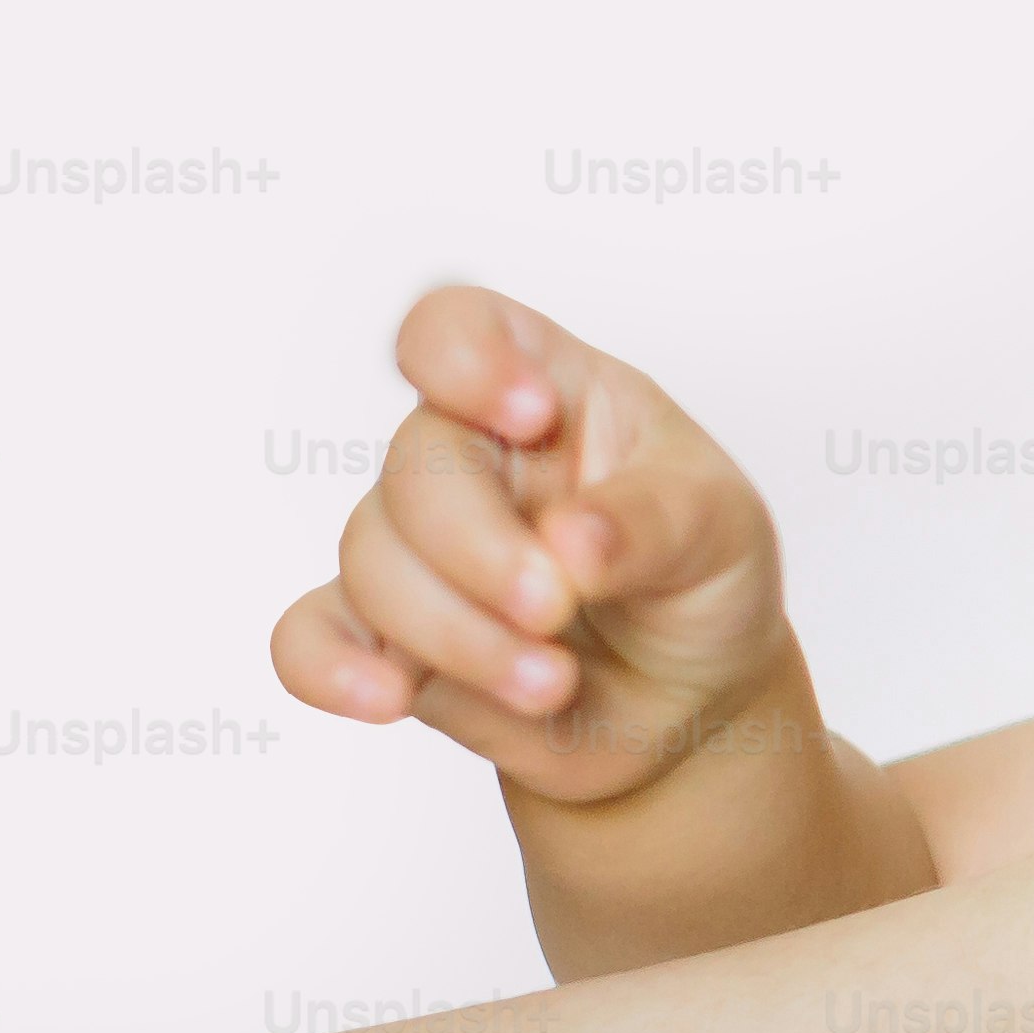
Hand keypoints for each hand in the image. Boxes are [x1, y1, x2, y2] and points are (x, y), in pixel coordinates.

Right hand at [266, 287, 793, 805]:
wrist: (691, 704)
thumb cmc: (701, 580)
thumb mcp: (722, 533)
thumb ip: (653, 524)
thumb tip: (568, 544)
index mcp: (547, 390)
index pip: (460, 328)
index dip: (467, 358)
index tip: (531, 415)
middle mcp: (466, 459)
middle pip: (413, 469)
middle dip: (479, 551)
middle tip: (556, 609)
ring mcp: (420, 551)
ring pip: (371, 562)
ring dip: (456, 635)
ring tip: (551, 685)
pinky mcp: (391, 642)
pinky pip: (311, 639)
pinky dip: (332, 668)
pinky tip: (385, 697)